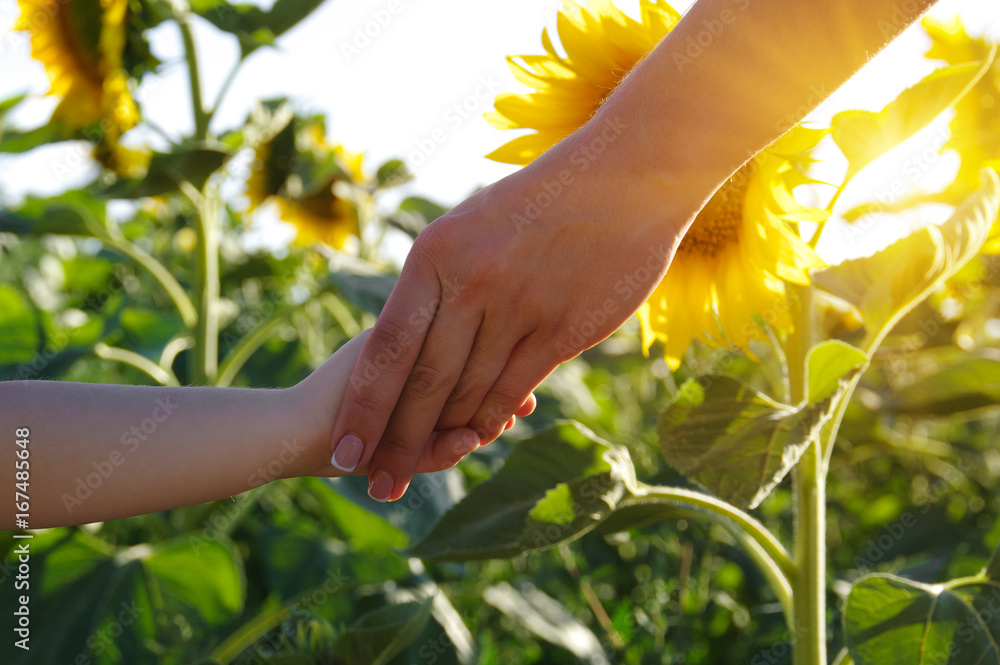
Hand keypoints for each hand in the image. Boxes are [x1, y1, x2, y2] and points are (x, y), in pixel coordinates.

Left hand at [326, 112, 703, 502]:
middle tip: (377, 486)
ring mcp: (518, 307)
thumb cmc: (542, 199)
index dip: (364, 407)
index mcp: (434, 255)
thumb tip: (410, 332)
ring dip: (442, 436)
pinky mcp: (562, 328)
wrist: (624, 176)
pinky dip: (492, 417)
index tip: (346, 450)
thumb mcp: (471, 222)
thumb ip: (439, 280)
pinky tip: (477, 437)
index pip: (386, 348)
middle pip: (423, 382)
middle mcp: (470, 284)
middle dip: (395, 441)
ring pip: (469, 391)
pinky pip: (515, 387)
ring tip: (416, 471)